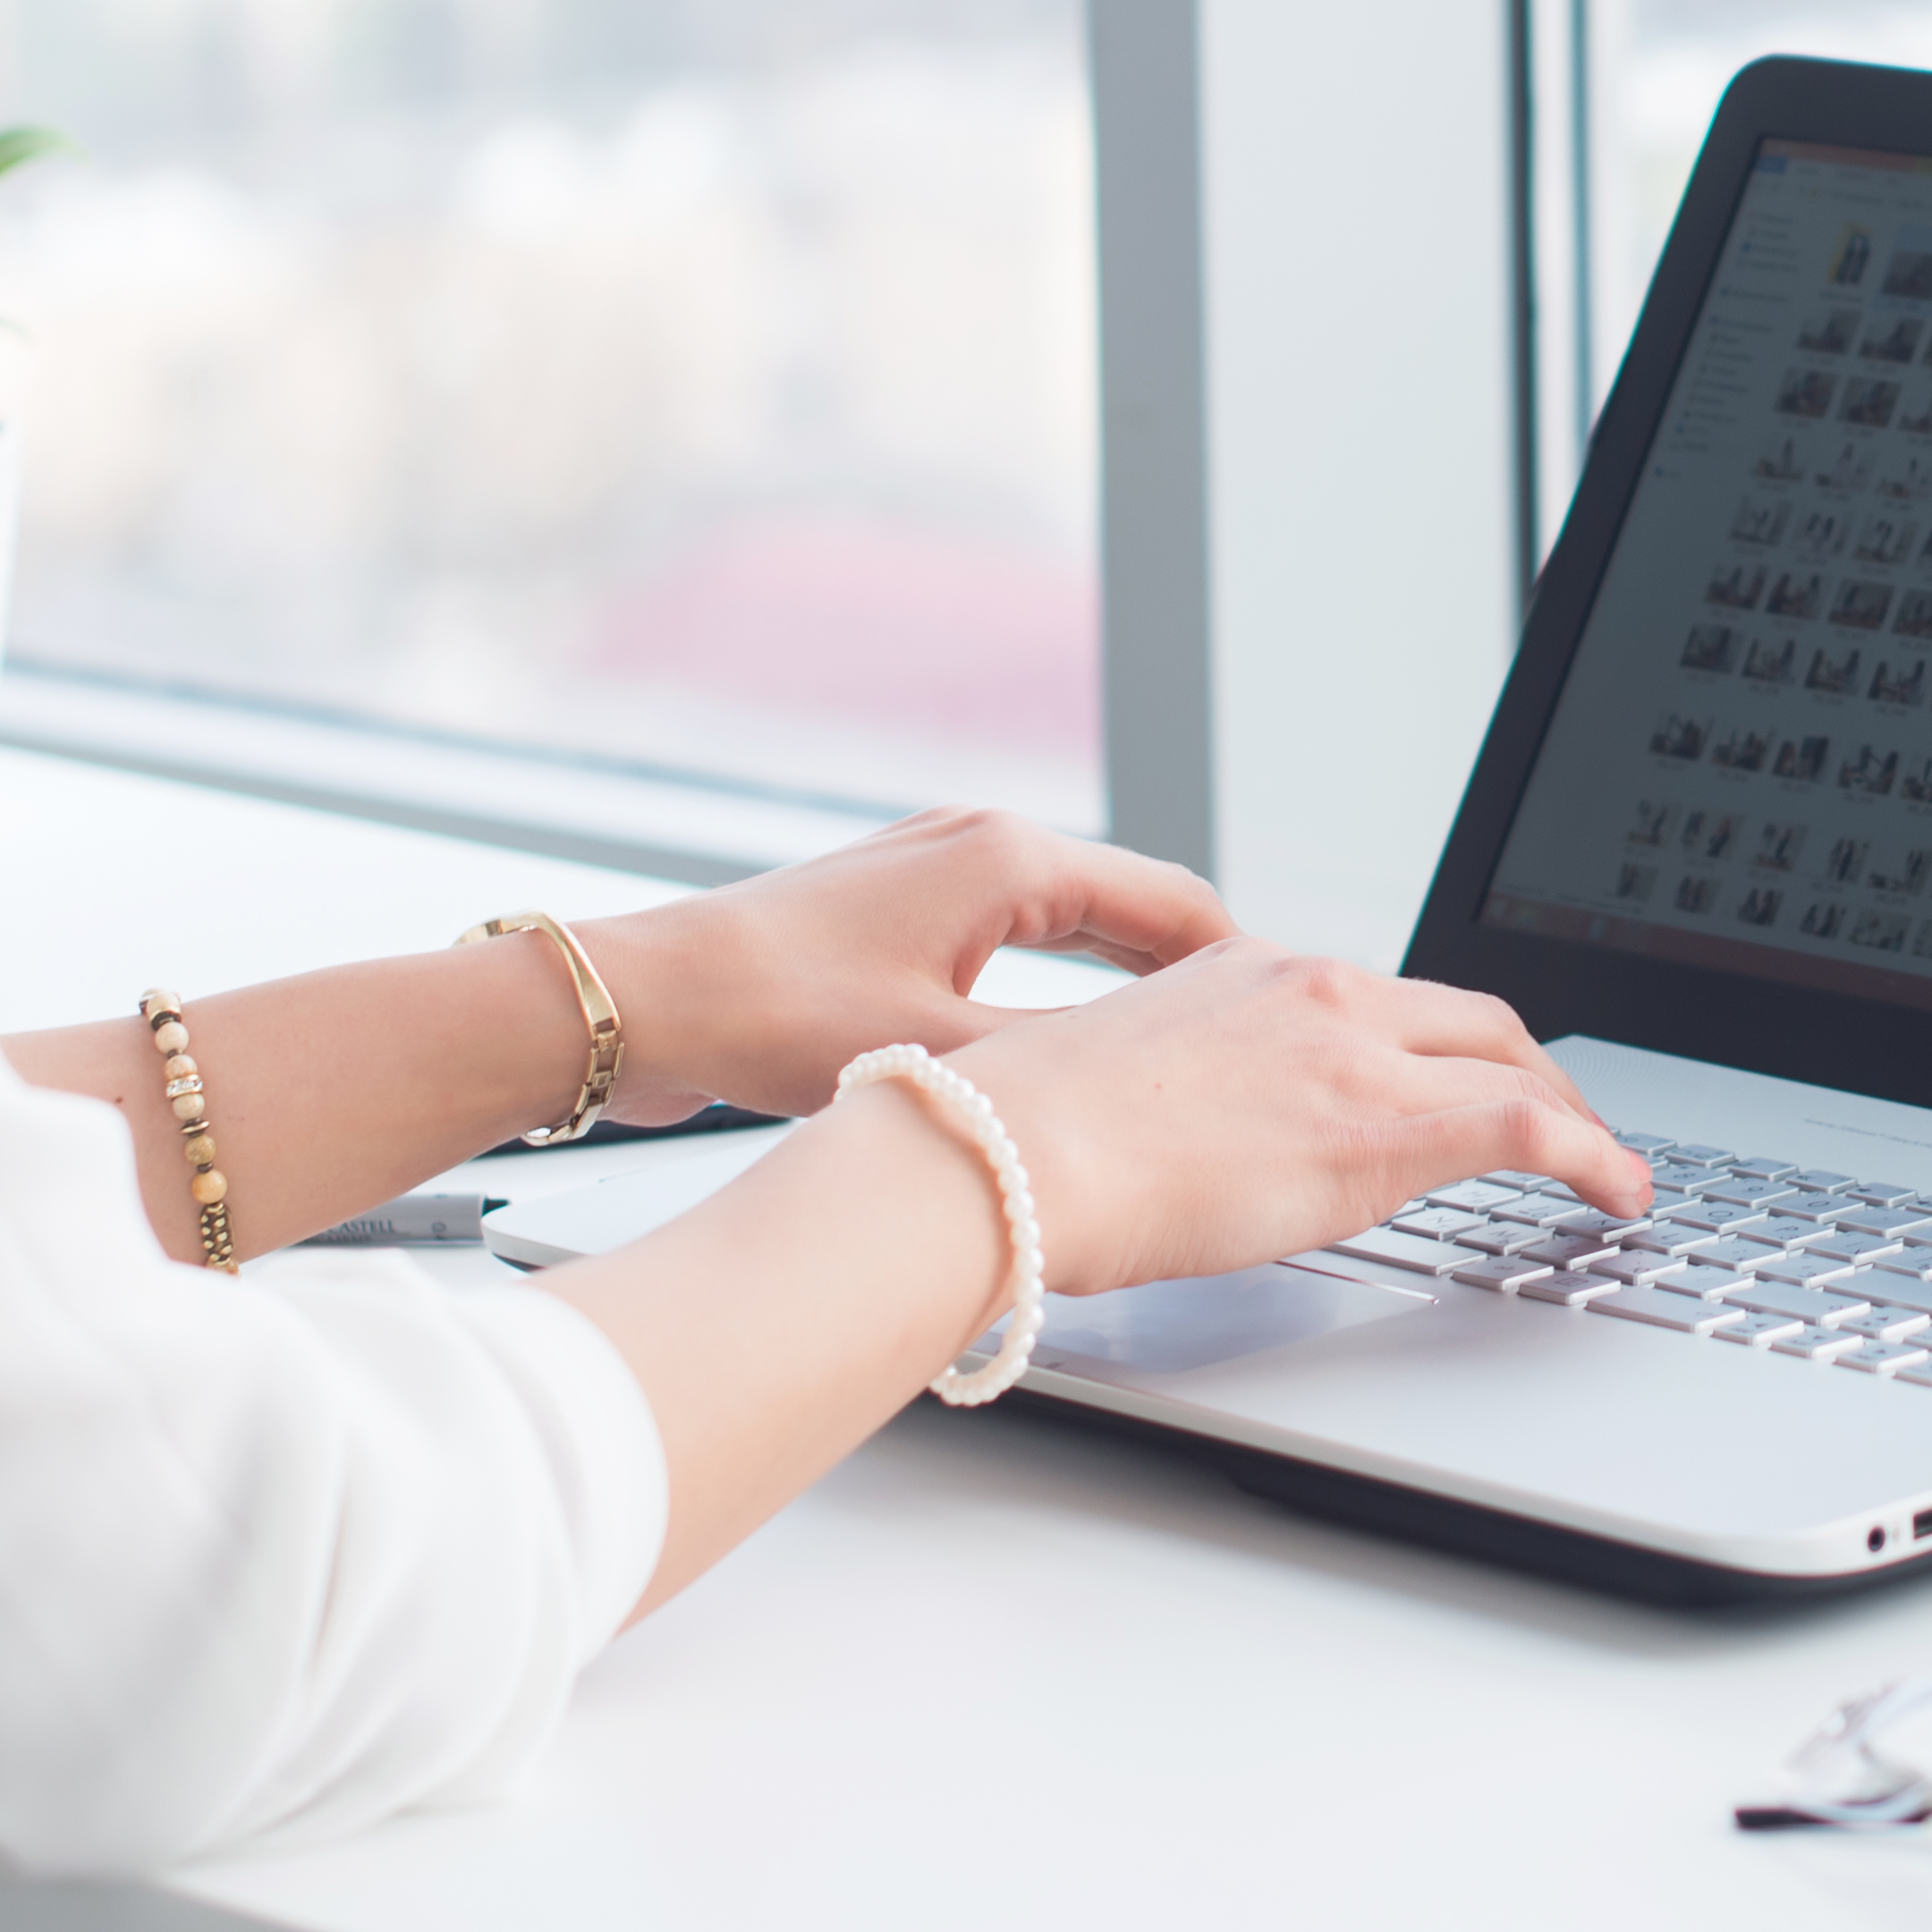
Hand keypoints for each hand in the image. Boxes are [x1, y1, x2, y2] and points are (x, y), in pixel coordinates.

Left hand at [559, 809, 1234, 1127]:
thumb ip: (1057, 1066)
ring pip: (1072, 913)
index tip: (1283, 1012)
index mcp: (1006, 858)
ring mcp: (931, 868)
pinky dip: (1063, 971)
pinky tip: (1070, 1028)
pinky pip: (1015, 929)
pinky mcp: (892, 906)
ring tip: (1181, 1037)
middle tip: (1251, 1033)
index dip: (1238, 962)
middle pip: (1128, 898)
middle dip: (1194, 966)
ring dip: (1128, 968)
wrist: (648, 1000)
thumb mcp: (941, 1058)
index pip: (1169, 899)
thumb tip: (1149, 1088)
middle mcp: (975, 842)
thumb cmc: (771, 1014)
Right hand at [932, 947, 1649, 1295]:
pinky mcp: (1380, 1132)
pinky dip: (1593, 1157)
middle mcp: (1318, 993)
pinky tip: (1618, 1193)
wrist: (1003, 1153)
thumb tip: (1189, 1132)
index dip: (1446, 1042)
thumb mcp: (1117, 1078)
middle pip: (1473, 1019)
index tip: (1464, 1076)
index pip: (1384, 995)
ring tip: (1604, 1162)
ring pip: (1515, 1062)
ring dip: (1574, 1114)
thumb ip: (1180, 1087)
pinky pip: (1526, 1129)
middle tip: (1565, 1118)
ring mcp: (1355, 1056)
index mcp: (1252, 973)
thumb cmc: (1025, 1135)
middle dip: (1535, 1069)